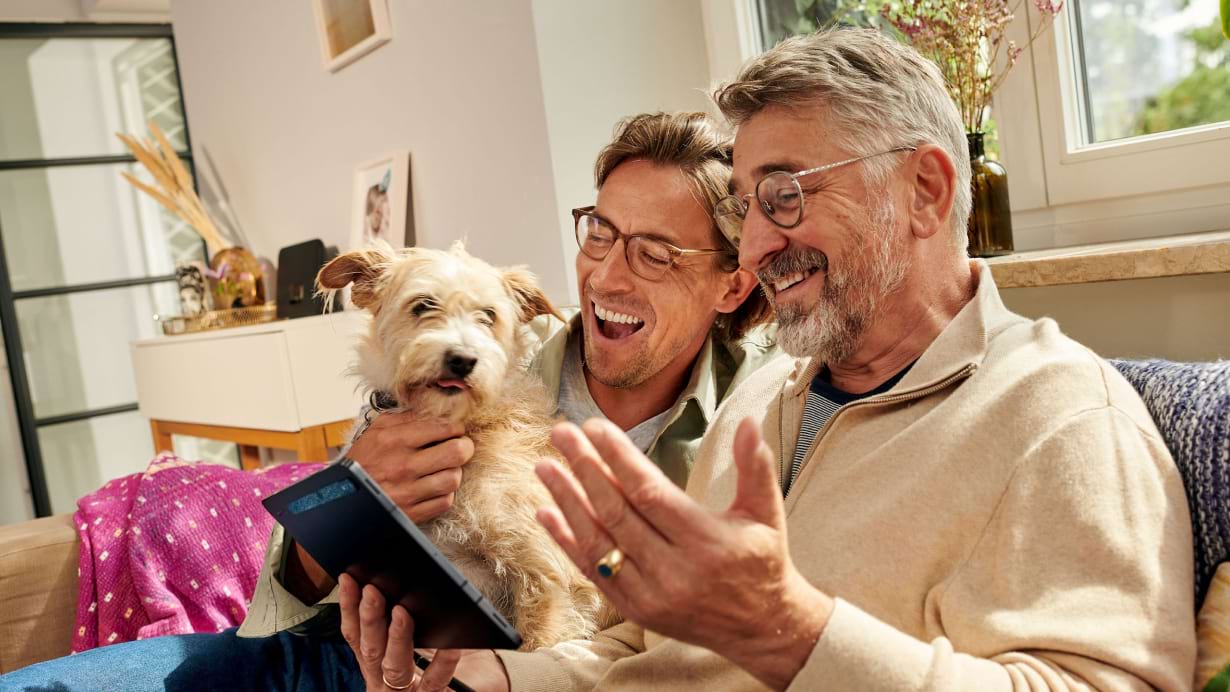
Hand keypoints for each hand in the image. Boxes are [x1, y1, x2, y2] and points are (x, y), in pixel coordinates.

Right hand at [339, 574, 509, 691]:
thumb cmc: (422, 681)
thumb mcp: (401, 658)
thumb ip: (396, 634)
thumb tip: (398, 593)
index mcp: (372, 667)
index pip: (354, 635)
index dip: (348, 607)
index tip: (348, 579)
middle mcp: (380, 681)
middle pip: (370, 649)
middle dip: (370, 618)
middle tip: (372, 589)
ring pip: (394, 665)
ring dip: (396, 637)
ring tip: (401, 612)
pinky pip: (433, 681)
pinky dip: (442, 662)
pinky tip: (451, 646)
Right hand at [348, 412, 473, 522]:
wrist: (340, 496)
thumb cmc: (363, 460)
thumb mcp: (378, 430)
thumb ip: (406, 416)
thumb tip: (435, 407)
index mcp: (395, 440)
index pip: (444, 427)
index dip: (456, 427)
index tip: (454, 430)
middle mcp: (403, 465)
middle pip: (457, 452)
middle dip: (464, 447)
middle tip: (460, 446)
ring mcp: (409, 491)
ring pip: (454, 478)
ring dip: (453, 471)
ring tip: (445, 467)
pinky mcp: (412, 513)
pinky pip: (445, 501)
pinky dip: (444, 493)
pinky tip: (435, 486)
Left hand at [535, 417, 833, 690]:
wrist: (762, 628)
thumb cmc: (762, 561)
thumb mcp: (766, 513)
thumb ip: (756, 466)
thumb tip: (749, 422)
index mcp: (706, 541)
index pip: (650, 493)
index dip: (618, 458)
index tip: (594, 427)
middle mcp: (674, 570)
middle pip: (616, 512)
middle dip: (583, 468)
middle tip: (561, 433)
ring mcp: (650, 594)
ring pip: (597, 542)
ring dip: (566, 501)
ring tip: (545, 466)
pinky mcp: (635, 610)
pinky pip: (592, 571)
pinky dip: (566, 541)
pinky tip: (546, 511)